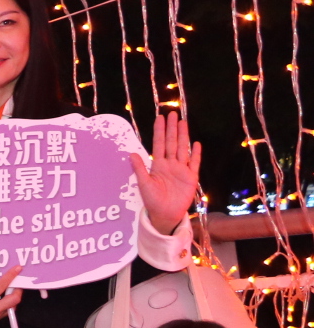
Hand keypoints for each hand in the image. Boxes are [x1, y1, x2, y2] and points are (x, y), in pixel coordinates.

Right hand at [0, 264, 22, 327]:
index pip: (2, 286)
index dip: (11, 275)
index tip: (17, 268)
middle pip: (15, 299)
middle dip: (18, 289)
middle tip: (16, 281)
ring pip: (13, 306)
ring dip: (13, 297)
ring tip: (10, 289)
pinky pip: (7, 311)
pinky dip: (8, 303)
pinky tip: (3, 298)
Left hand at [132, 111, 200, 234]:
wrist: (165, 214)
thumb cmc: (152, 200)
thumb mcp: (144, 184)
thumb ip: (139, 169)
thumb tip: (131, 154)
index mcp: (158, 165)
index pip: (159, 144)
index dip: (159, 131)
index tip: (160, 118)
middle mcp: (170, 164)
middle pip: (171, 143)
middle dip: (172, 129)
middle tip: (173, 113)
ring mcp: (181, 170)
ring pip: (183, 149)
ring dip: (183, 136)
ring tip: (183, 122)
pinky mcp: (191, 177)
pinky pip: (194, 163)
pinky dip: (196, 154)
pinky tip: (196, 143)